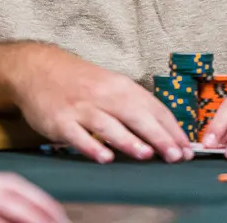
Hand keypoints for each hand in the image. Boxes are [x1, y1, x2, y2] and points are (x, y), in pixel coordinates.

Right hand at [10, 44, 193, 163]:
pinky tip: (104, 158)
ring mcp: (82, 109)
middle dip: (159, 136)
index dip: (172, 129)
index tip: (188, 148)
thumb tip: (165, 130)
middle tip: (177, 156)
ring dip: (129, 141)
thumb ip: (134, 106)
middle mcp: (104, 96)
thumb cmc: (81, 82)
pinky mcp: (61, 121)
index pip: (154, 108)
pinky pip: (78, 136)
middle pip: (137, 116)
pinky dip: (91, 146)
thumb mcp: (111, 85)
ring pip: (109, 125)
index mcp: (122, 87)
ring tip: (147, 155)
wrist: (38, 68)